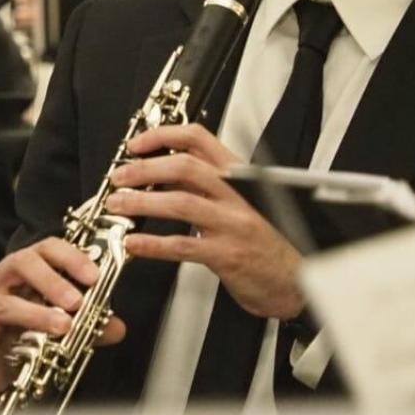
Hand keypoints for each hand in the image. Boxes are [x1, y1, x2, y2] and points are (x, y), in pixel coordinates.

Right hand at [0, 237, 127, 408]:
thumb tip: (116, 327)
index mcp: (23, 271)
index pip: (46, 249)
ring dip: (34, 314)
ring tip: (60, 326)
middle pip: (21, 263)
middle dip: (51, 281)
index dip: (70, 257)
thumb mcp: (63, 328)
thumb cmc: (26, 337)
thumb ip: (89, 325)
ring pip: (3, 302)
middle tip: (76, 302)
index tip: (94, 276)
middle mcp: (0, 281)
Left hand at [107, 124, 304, 319]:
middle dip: (144, 169)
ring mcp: (233, 223)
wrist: (297, 279)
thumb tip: (159, 171)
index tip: (136, 145)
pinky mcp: (228, 254)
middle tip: (119, 178)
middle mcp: (236, 194)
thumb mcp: (238, 201)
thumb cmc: (266, 240)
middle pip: (185, 166)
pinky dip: (154, 244)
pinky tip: (134, 243)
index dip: (162, 136)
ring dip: (142, 203)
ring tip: (118, 206)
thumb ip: (204, 185)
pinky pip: (184, 245)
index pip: (199, 139)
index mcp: (237, 176)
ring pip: (181, 202)